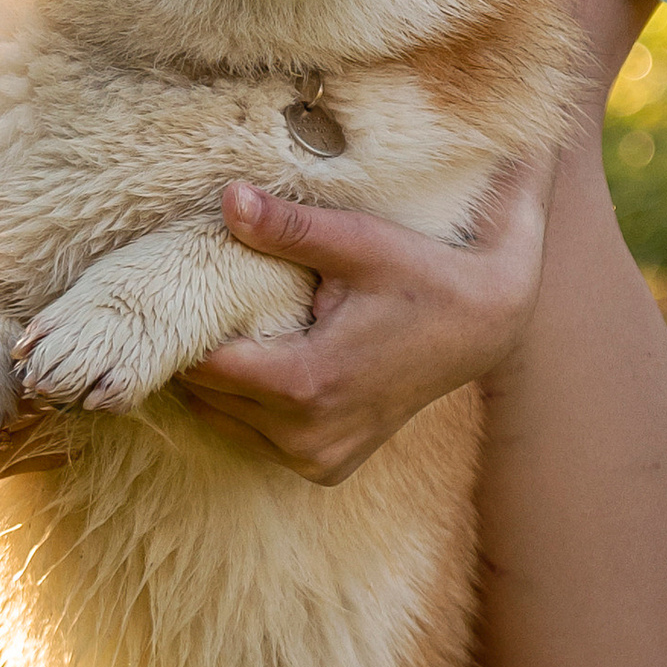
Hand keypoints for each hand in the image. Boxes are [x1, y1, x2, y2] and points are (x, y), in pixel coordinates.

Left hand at [177, 169, 547, 486]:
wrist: (485, 325)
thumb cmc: (424, 276)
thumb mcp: (359, 243)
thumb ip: (288, 228)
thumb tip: (229, 198)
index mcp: (307, 385)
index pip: (204, 366)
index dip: (185, 328)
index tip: (180, 292)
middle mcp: (307, 437)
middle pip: (208, 396)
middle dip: (200, 350)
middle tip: (200, 302)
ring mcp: (318, 459)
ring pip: (226, 421)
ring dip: (223, 381)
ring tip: (235, 327)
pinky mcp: (327, 467)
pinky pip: (257, 438)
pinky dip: (251, 405)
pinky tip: (267, 361)